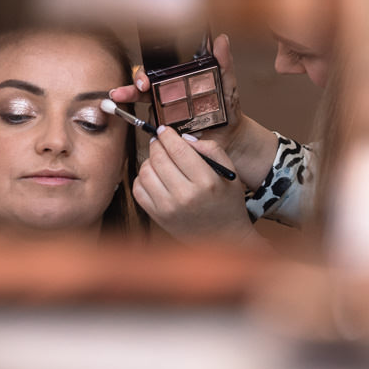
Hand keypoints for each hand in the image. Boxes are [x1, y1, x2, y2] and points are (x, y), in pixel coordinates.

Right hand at [112, 33, 247, 153]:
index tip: (144, 82)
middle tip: (119, 94)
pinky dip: (146, 128)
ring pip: (144, 107)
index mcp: (179, 80)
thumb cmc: (229, 107)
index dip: (145, 75)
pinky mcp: (167, 131)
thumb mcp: (227, 83)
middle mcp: (168, 94)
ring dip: (128, 104)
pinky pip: (152, 128)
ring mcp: (165, 113)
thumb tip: (222, 40)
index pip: (156, 73)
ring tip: (117, 102)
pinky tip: (149, 129)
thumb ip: (224, 63)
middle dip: (128, 90)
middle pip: (142, 89)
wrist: (232, 135)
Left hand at [132, 127, 255, 242]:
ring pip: (145, 172)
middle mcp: (185, 196)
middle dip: (157, 145)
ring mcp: (168, 208)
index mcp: (206, 182)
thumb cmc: (228, 203)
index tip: (164, 129)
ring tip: (160, 160)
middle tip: (161, 141)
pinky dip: (142, 178)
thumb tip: (183, 139)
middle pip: (159, 158)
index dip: (167, 135)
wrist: (223, 238)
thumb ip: (212, 150)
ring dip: (149, 161)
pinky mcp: (157, 217)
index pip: (178, 149)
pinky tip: (155, 177)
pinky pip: (138, 189)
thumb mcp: (230, 174)